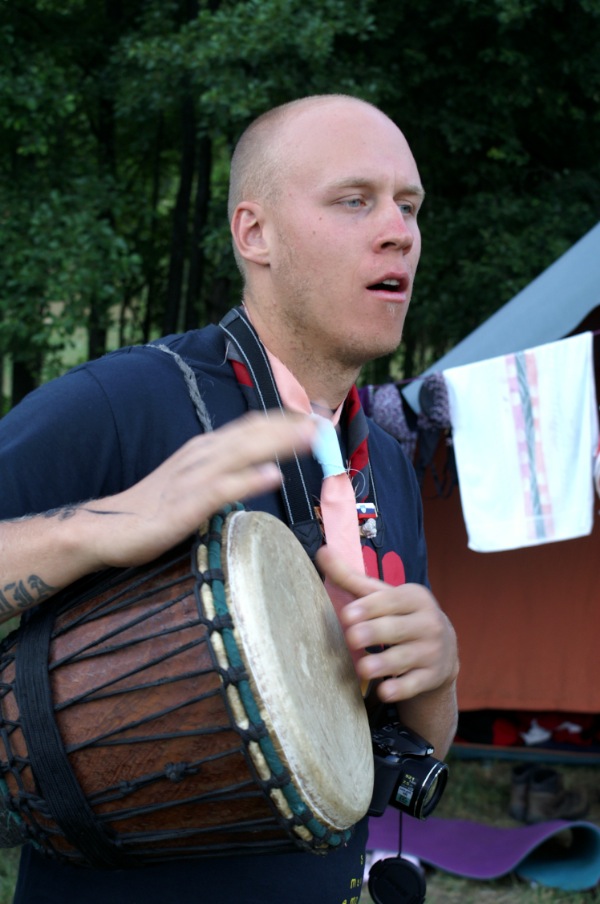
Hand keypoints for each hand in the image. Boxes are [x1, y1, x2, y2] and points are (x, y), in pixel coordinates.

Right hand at [83, 411, 316, 569]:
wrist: (111, 527)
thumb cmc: (156, 507)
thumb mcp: (196, 480)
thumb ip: (227, 470)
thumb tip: (263, 466)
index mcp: (206, 448)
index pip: (252, 426)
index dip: (286, 419)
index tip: (317, 416)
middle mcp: (203, 455)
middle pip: (253, 433)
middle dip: (291, 426)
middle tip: (326, 422)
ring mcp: (195, 477)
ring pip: (243, 453)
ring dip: (279, 442)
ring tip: (310, 437)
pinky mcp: (187, 504)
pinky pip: (223, 488)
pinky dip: (249, 479)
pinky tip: (272, 475)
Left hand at [316, 546, 457, 704]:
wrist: (443, 651)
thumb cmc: (401, 616)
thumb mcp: (382, 596)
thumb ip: (352, 577)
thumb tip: (322, 551)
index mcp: (415, 598)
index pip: (392, 601)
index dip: (370, 607)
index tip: (347, 615)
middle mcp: (428, 623)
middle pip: (397, 629)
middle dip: (374, 633)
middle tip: (352, 638)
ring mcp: (432, 652)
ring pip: (405, 658)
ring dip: (383, 663)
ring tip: (363, 668)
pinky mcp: (431, 677)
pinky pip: (415, 684)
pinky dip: (400, 689)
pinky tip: (385, 692)